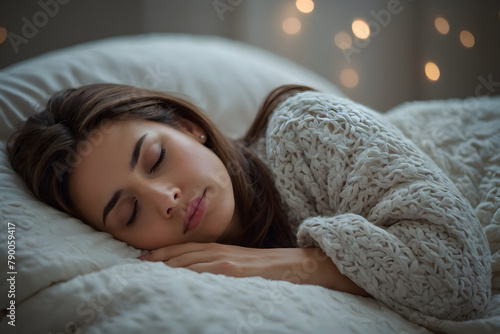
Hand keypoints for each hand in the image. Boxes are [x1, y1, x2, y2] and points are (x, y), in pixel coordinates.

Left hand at [138, 242, 367, 295]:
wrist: (297, 266)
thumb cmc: (269, 268)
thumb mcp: (242, 264)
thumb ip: (223, 266)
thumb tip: (203, 274)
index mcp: (223, 250)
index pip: (188, 248)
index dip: (166, 251)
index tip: (146, 256)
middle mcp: (223, 252)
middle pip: (186, 251)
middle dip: (161, 255)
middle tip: (138, 260)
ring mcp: (230, 260)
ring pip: (194, 258)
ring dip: (170, 261)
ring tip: (150, 265)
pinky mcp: (238, 270)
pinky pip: (211, 269)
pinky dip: (192, 269)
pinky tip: (179, 273)